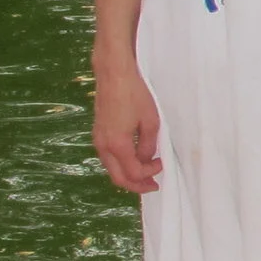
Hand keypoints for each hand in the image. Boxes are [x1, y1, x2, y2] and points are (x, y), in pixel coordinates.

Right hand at [92, 62, 163, 193]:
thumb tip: (147, 159)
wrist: (114, 75)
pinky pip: (109, 157)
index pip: (133, 173)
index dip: (149, 174)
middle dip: (137, 184)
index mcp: (117, 145)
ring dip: (129, 174)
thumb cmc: (134, 94)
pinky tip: (134, 158)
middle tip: (153, 185)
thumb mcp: (150, 121)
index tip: (162, 165)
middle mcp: (104, 146)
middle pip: (118, 178)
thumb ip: (148, 145)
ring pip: (112, 168)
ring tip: (146, 172)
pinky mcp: (98, 133)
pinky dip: (122, 163)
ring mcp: (98, 139)